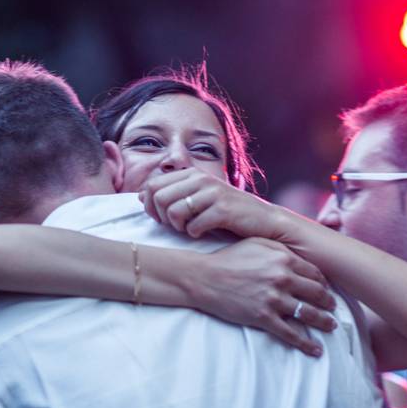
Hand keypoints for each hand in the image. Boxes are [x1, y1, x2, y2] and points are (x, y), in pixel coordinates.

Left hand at [139, 169, 283, 239]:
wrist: (265, 222)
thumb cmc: (229, 214)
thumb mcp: (200, 198)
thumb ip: (173, 194)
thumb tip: (141, 195)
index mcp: (193, 174)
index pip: (152, 185)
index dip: (150, 206)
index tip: (161, 218)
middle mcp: (201, 179)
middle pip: (159, 198)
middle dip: (162, 217)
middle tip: (176, 226)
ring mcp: (213, 193)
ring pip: (173, 211)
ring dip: (178, 227)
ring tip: (190, 229)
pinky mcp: (223, 209)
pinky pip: (194, 225)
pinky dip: (195, 233)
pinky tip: (204, 232)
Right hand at [193, 237, 337, 356]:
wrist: (206, 278)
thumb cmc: (230, 258)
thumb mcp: (257, 243)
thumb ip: (281, 247)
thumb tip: (300, 256)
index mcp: (284, 258)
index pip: (315, 273)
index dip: (324, 283)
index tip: (326, 289)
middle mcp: (283, 278)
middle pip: (317, 293)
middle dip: (329, 303)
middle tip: (334, 309)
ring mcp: (274, 299)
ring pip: (308, 314)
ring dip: (324, 322)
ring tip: (331, 326)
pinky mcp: (264, 318)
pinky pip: (291, 333)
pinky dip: (306, 344)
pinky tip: (315, 349)